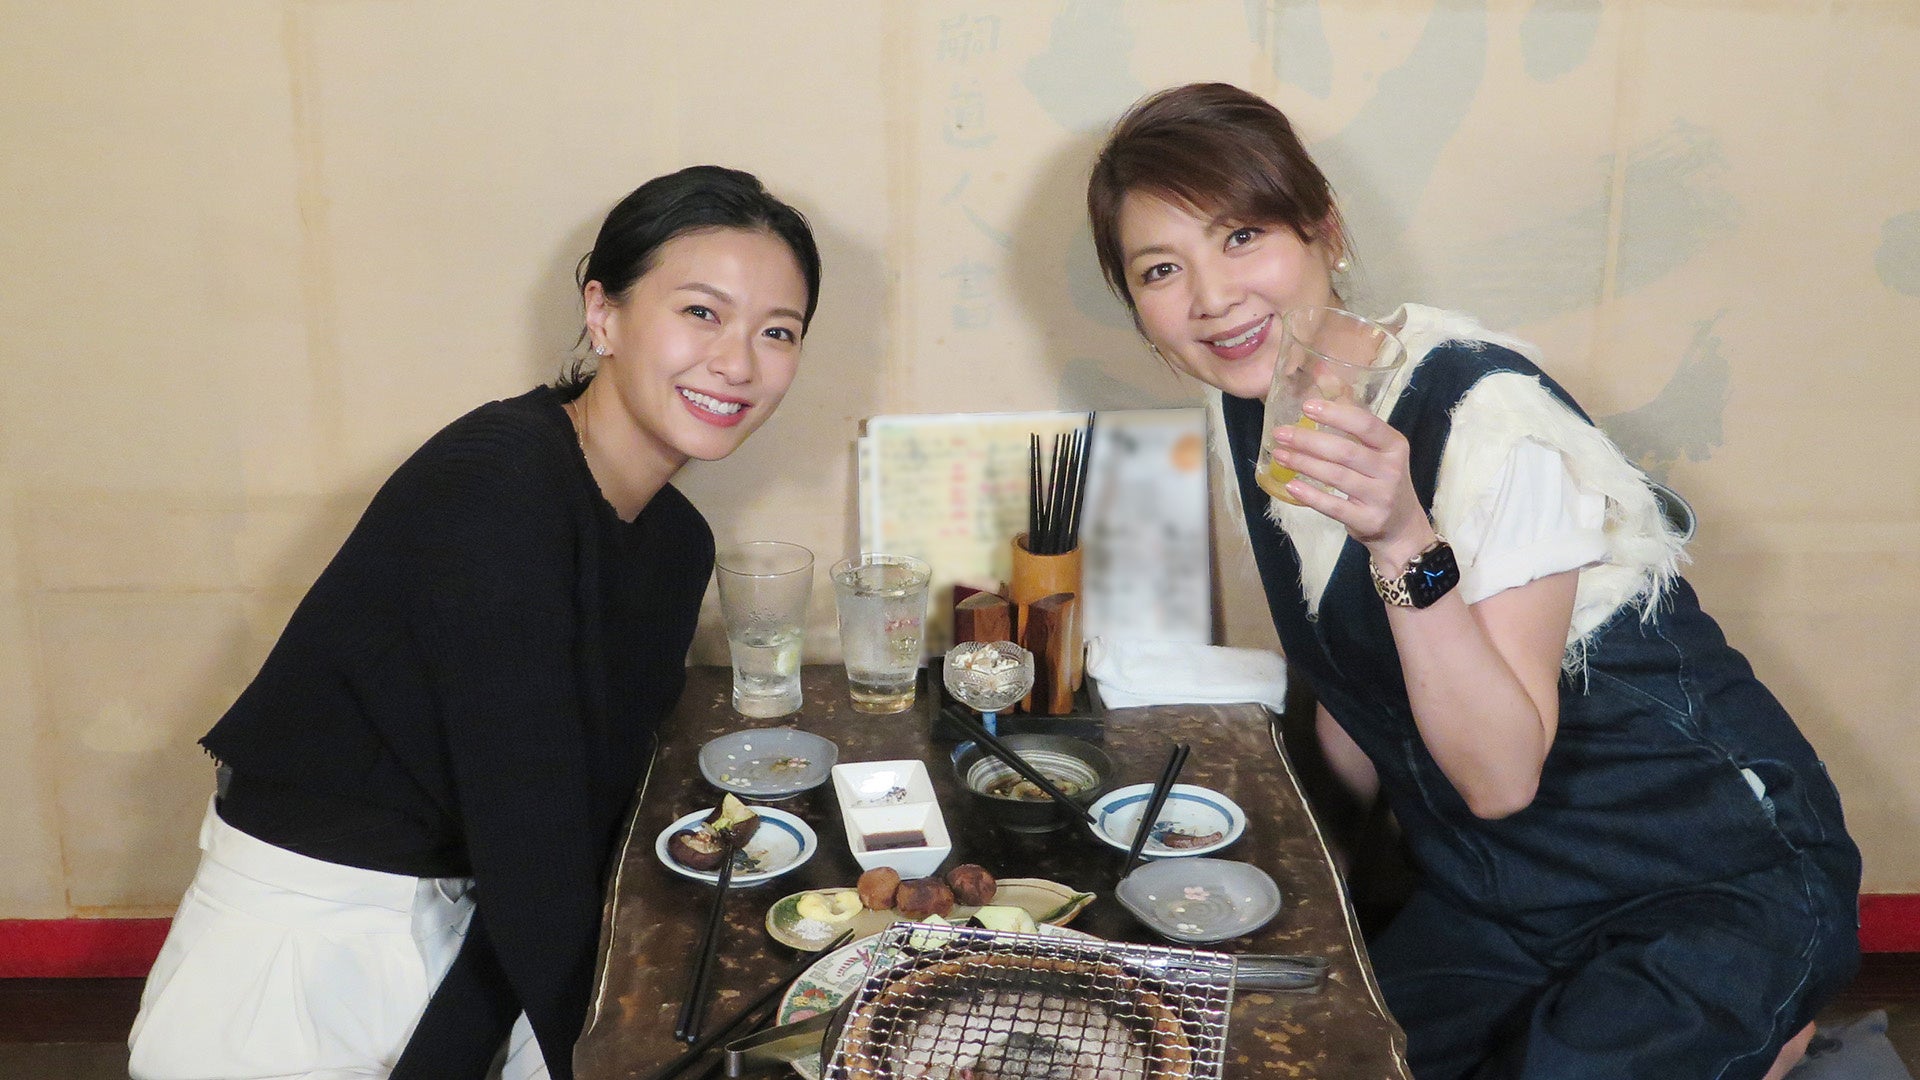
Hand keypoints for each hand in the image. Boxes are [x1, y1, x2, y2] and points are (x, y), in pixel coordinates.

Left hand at [1269, 398, 1435, 568]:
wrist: (1402, 526)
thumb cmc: (1381, 479)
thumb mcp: (1378, 450)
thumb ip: (1352, 421)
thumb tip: (1323, 375)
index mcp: (1394, 445)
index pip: (1365, 424)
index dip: (1334, 414)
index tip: (1306, 407)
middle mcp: (1391, 469)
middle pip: (1345, 451)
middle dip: (1308, 441)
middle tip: (1280, 434)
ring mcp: (1381, 496)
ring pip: (1336, 476)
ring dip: (1303, 464)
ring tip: (1280, 455)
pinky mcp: (1368, 520)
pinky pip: (1333, 506)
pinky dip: (1310, 495)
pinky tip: (1290, 485)